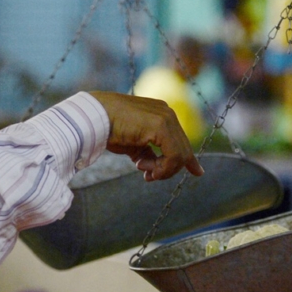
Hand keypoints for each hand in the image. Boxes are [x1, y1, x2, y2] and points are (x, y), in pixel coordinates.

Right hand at [88, 91, 203, 180]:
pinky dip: (161, 168)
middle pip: (182, 151)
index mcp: (161, 115)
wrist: (93, 118)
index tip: (197, 172)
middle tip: (148, 177)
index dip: (188, 159)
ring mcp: (166, 118)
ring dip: (161, 169)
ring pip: (180, 155)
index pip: (181, 141)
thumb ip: (148, 154)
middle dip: (167, 169)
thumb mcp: (133, 144)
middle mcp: (167, 114)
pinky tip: (141, 166)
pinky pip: (173, 156)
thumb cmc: (108, 130)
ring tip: (141, 168)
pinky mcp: (161, 126)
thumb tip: (155, 170)